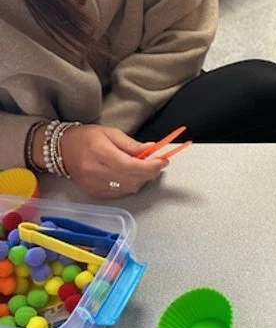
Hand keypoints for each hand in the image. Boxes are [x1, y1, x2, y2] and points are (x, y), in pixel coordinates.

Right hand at [37, 124, 166, 198]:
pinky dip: (130, 186)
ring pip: (129, 189)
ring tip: (142, 168)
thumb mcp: (110, 133)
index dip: (151, 166)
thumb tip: (151, 150)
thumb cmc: (86, 138)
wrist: (61, 150)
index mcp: (100, 153)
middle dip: (150, 173)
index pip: (131, 165)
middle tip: (156, 163)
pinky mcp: (94, 193)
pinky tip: (130, 176)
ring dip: (141, 180)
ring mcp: (94, 185)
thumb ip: (131, 144)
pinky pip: (120, 194)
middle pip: (132, 179)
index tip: (163, 161)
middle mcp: (96, 172)